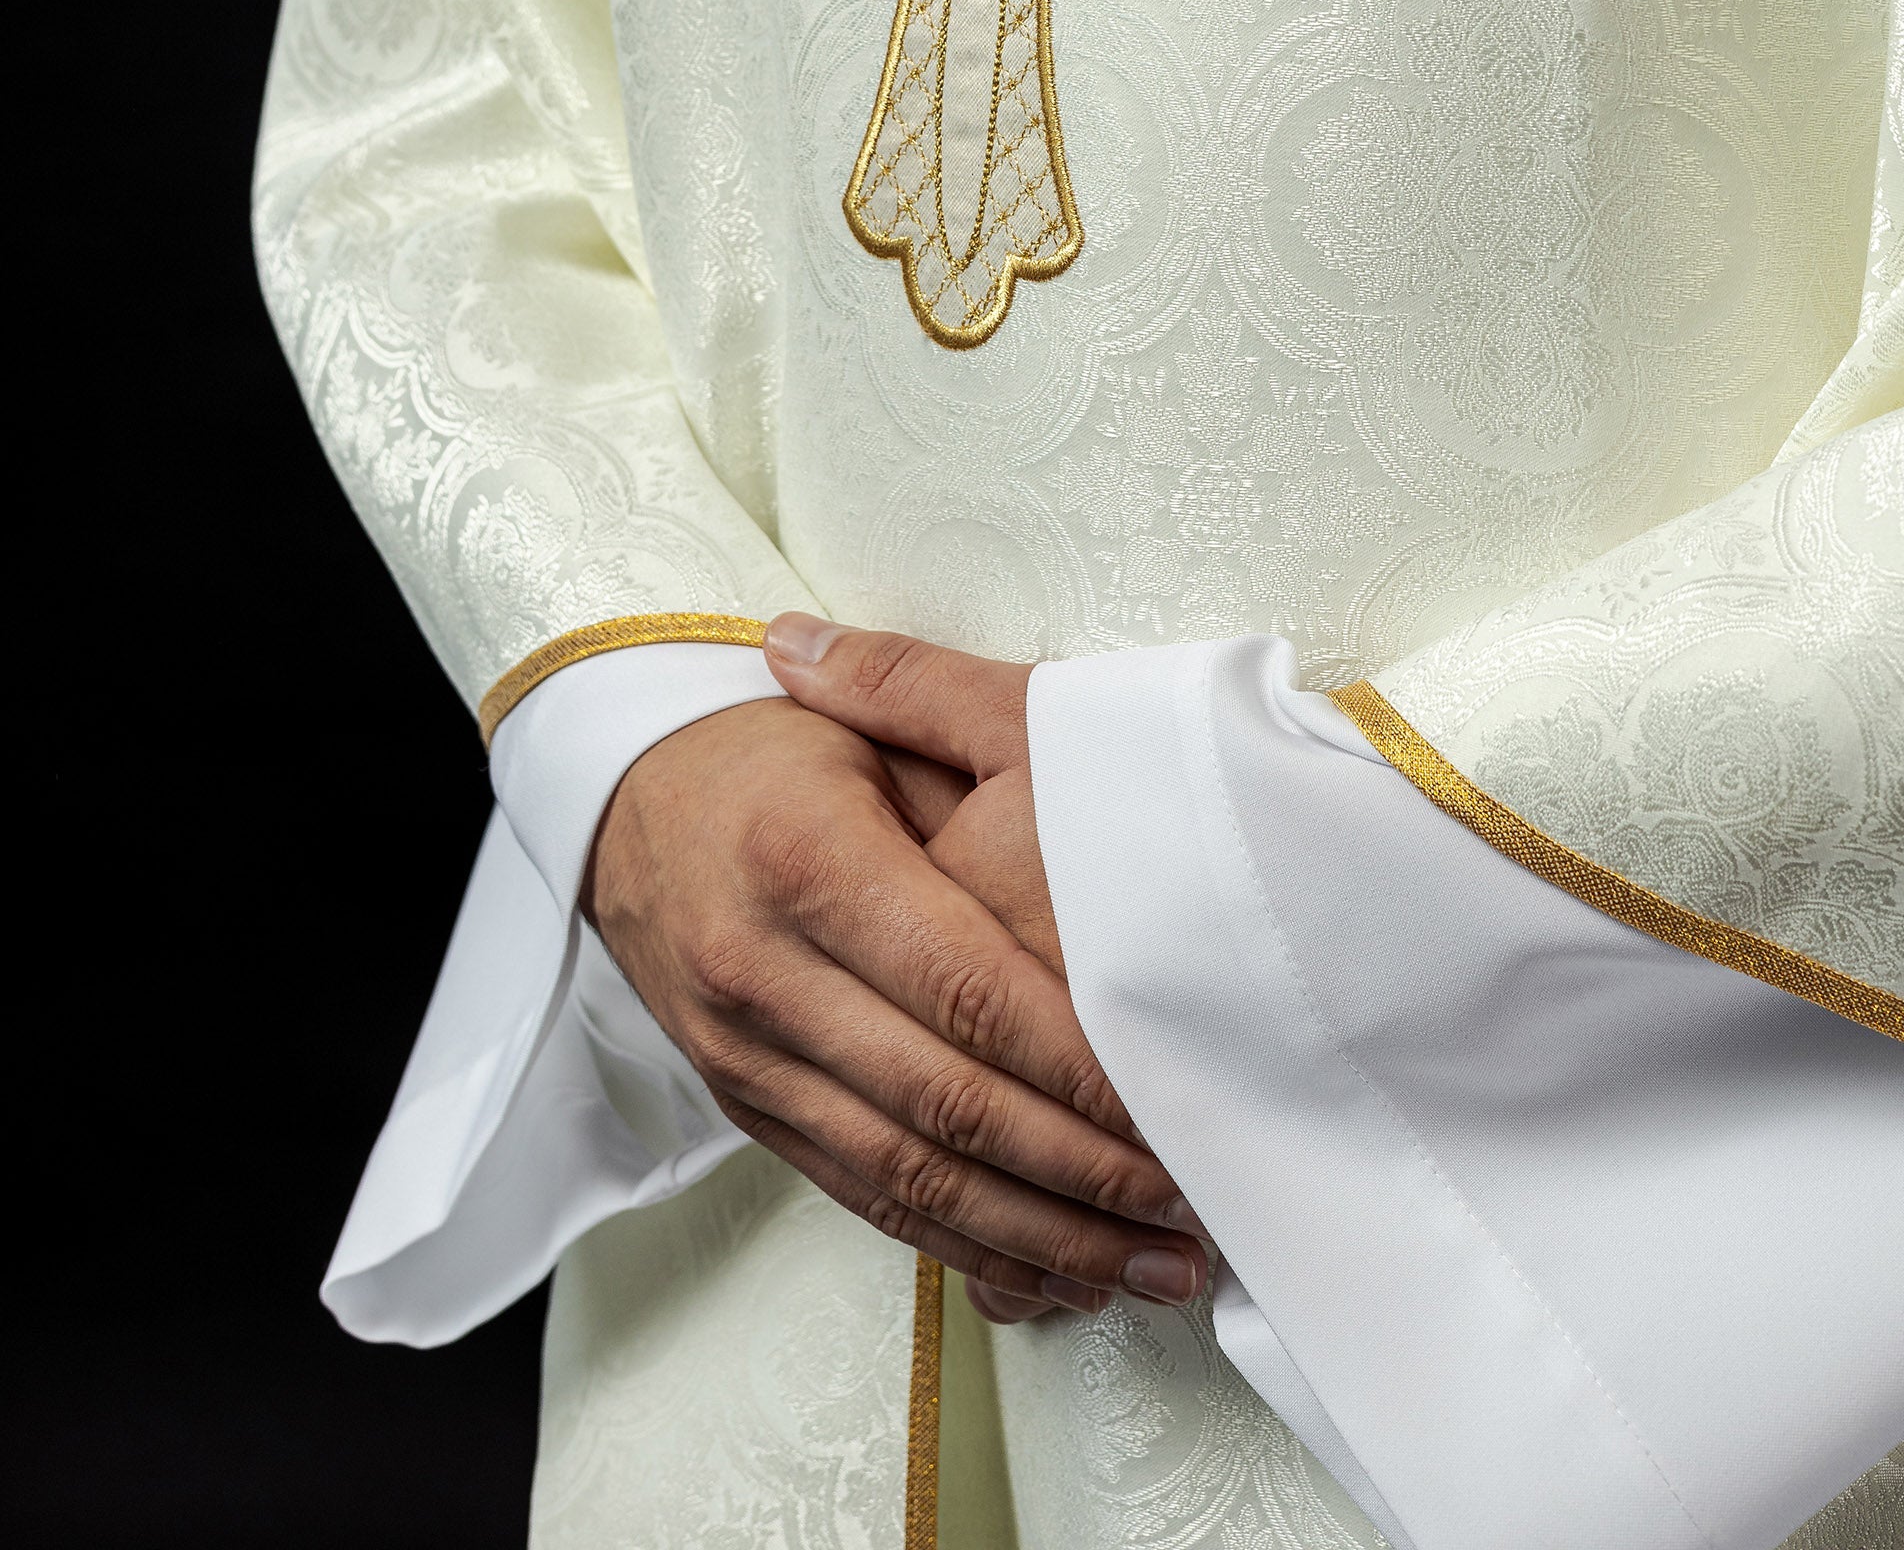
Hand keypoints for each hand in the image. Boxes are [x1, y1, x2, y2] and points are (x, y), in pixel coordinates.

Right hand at [585, 670, 1203, 1324]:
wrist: (622, 797)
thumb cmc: (770, 750)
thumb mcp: (864, 725)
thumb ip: (969, 764)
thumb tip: (1101, 782)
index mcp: (809, 863)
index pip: (963, 988)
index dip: (1069, 1063)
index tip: (1166, 1107)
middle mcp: (766, 973)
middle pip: (945, 1103)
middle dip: (1079, 1174)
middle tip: (1186, 1211)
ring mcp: (747, 1054)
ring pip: (909, 1177)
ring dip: (1039, 1237)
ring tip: (1149, 1266)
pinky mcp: (746, 1105)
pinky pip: (863, 1195)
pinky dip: (963, 1247)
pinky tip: (1051, 1274)